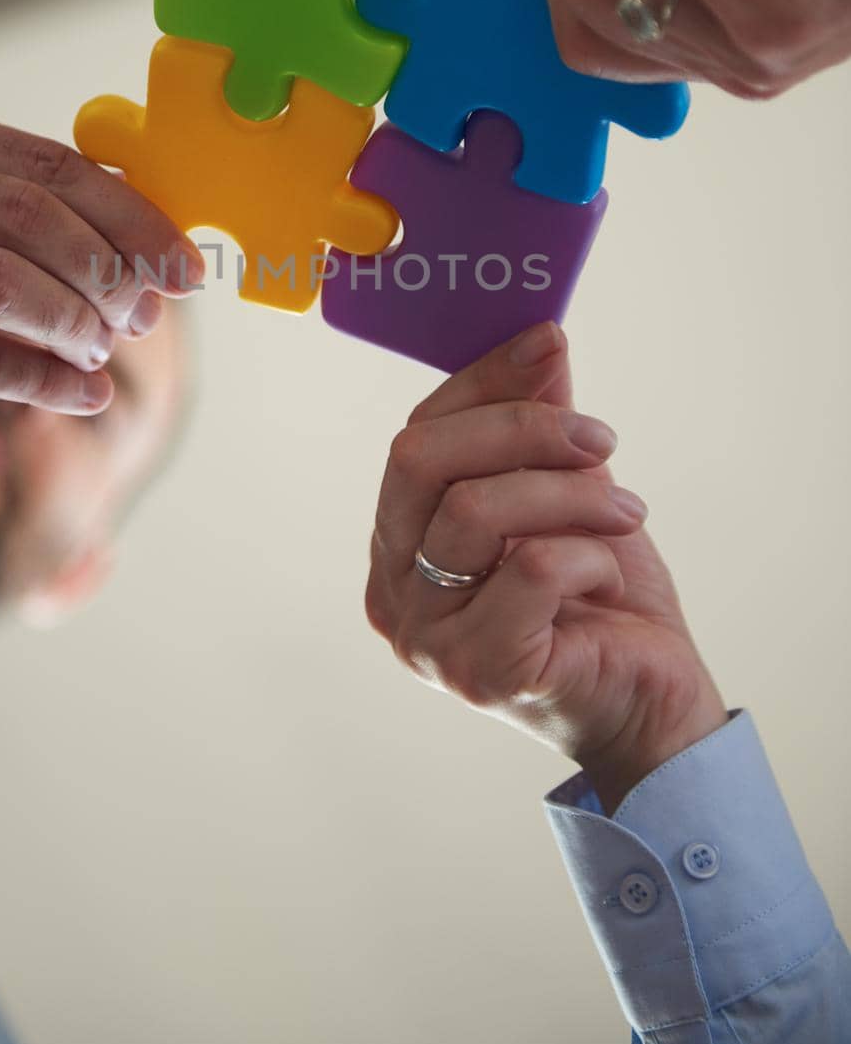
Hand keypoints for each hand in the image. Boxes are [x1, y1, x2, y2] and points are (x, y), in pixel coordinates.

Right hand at [0, 98, 202, 460]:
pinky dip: (42, 379)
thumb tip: (144, 243)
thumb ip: (12, 216)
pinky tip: (81, 394)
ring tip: (101, 351)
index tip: (183, 264)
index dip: (131, 216)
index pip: (46, 163)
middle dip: (109, 272)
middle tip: (144, 315)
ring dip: (73, 324)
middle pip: (28, 216)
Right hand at [365, 324, 726, 811]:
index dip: (481, 380)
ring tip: (628, 511)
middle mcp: (392, 590)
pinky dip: (586, 556)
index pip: (415, 435)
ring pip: (475, 510)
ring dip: (570, 494)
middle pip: (420, 459)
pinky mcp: (477, 672)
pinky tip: (607, 577)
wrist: (651, 704)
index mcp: (399, 542)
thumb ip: (539, 424)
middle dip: (520, 428)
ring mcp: (426, 637)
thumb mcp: (566, 492)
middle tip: (599, 438)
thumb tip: (540, 339)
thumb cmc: (598, 599)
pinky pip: (530, 571)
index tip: (547, 343)